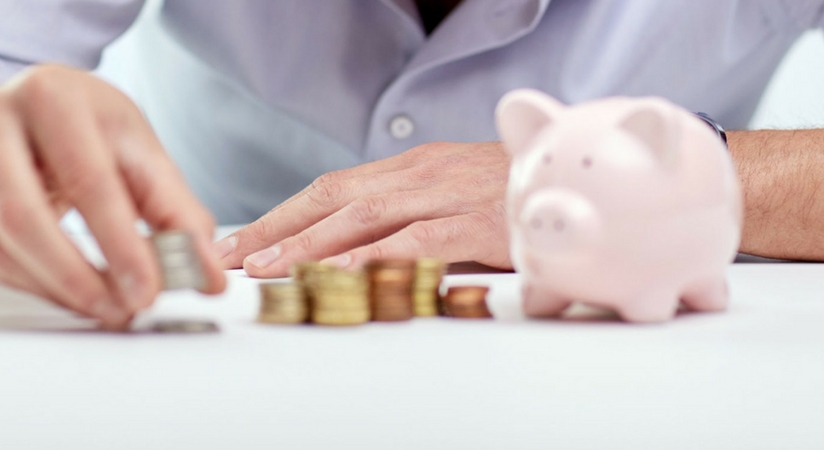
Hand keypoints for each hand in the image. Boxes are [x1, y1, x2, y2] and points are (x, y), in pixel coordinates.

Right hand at [0, 65, 225, 327]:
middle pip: (24, 219)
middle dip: (78, 278)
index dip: (121, 246)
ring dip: (54, 289)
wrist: (4, 114)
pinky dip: (29, 283)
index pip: (89, 182)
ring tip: (103, 306)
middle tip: (122, 311)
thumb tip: (208, 276)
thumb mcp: (134, 150)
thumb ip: (176, 211)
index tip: (149, 292)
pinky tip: (65, 290)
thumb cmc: (81, 131)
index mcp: (51, 95)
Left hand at [217, 141, 512, 276]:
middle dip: (280, 228)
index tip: (248, 238)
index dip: (286, 213)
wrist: (585, 179)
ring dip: (311, 244)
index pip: (335, 186)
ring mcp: (448, 194)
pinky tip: (344, 275)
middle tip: (238, 256)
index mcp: (416, 166)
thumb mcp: (462, 196)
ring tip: (271, 269)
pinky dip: (376, 257)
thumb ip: (420, 218)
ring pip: (364, 216)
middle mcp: (424, 173)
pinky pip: (417, 240)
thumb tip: (373, 252)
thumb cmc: (523, 196)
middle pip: (334, 197)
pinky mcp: (476, 223)